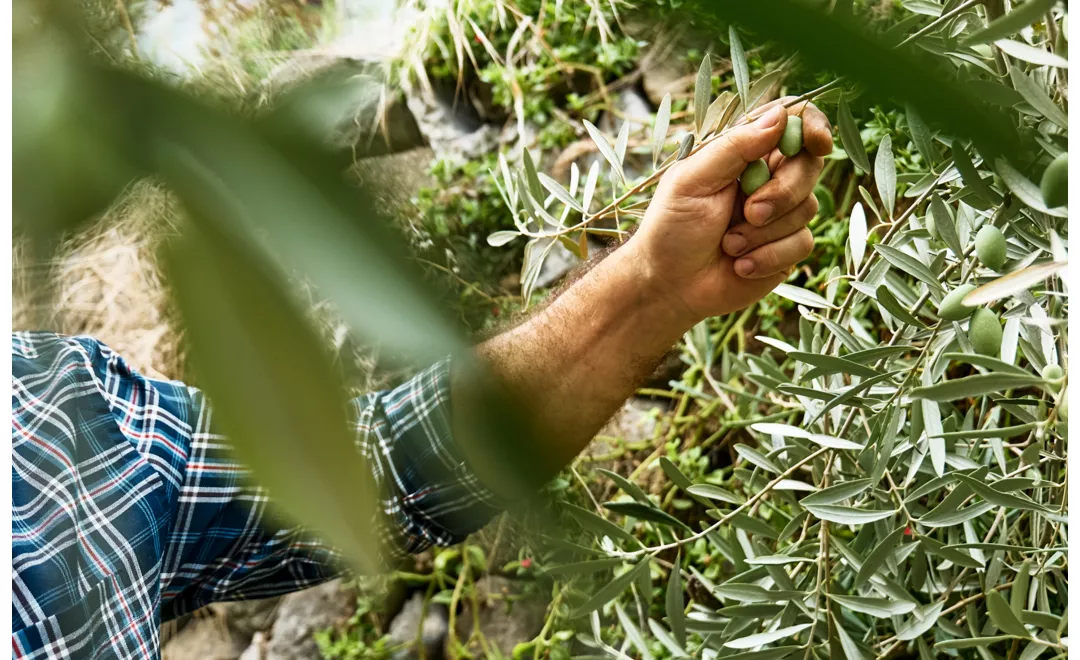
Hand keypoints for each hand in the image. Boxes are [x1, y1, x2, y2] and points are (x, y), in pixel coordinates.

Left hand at [626, 98, 832, 324]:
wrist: (669, 286)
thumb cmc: (670, 229)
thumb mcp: (692, 180)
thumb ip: (734, 147)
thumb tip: (780, 115)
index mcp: (742, 155)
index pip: (790, 123)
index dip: (812, 127)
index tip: (817, 143)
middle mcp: (766, 179)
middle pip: (809, 165)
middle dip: (783, 192)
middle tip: (749, 212)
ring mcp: (779, 215)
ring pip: (807, 208)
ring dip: (764, 232)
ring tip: (728, 244)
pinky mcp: (785, 249)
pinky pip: (802, 244)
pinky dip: (768, 256)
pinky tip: (739, 266)